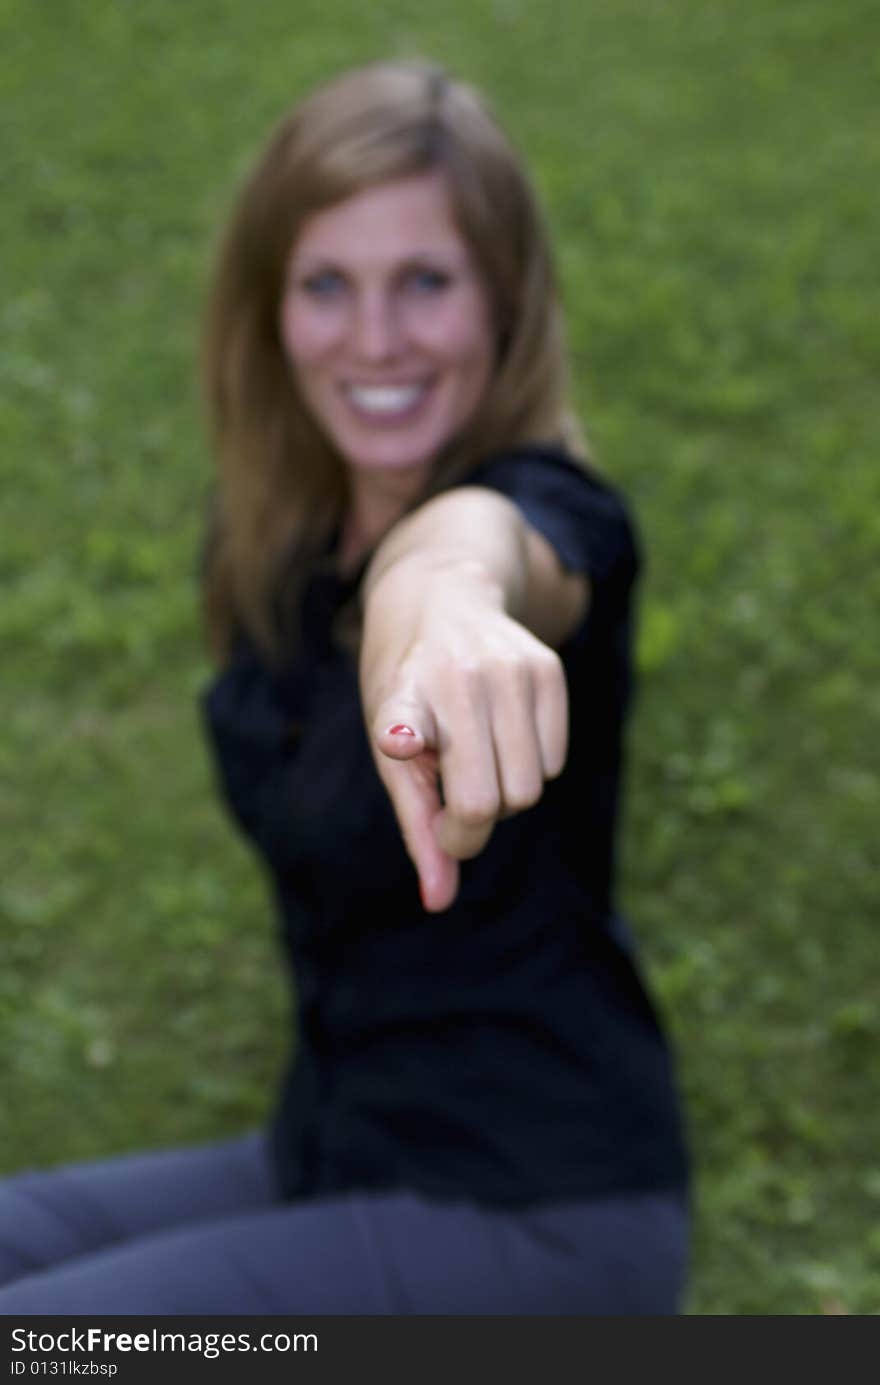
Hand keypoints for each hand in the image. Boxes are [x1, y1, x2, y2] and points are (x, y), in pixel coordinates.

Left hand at [361, 570, 568, 911]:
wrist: (442, 600)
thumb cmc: (409, 694)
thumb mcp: (392, 754)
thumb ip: (418, 826)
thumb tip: (439, 902)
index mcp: (401, 699)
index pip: (405, 725)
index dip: (403, 737)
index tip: (399, 741)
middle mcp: (457, 679)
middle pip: (491, 802)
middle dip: (471, 825)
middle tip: (449, 809)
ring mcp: (509, 670)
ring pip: (530, 789)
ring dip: (504, 796)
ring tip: (474, 763)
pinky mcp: (549, 669)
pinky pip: (555, 763)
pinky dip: (531, 769)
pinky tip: (502, 738)